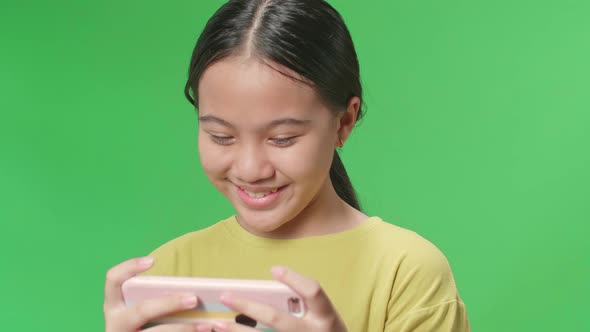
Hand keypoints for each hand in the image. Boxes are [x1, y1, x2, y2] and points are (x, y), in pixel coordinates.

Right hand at [103, 256, 199, 331]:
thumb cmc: (144, 324)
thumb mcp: (141, 310)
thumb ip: (154, 297)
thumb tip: (191, 288)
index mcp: (115, 306)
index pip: (113, 280)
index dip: (129, 267)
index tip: (152, 260)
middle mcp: (116, 323)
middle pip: (142, 310)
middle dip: (169, 304)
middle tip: (193, 299)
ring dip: (184, 328)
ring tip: (207, 326)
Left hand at [196, 266, 346, 331]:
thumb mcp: (325, 318)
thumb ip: (305, 305)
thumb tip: (268, 288)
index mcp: (327, 317)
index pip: (313, 292)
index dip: (294, 279)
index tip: (274, 269)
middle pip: (277, 319)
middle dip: (248, 307)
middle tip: (226, 296)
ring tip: (217, 324)